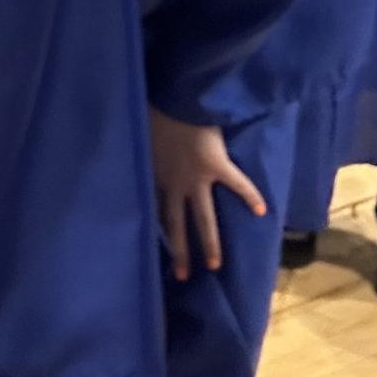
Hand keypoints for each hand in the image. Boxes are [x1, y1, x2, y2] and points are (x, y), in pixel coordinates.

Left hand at [147, 106, 266, 281]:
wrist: (176, 100)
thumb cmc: (153, 111)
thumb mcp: (139, 131)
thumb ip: (135, 141)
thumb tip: (116, 133)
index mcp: (155, 176)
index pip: (153, 210)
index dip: (154, 230)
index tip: (153, 252)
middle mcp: (174, 184)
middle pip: (176, 225)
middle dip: (180, 251)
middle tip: (183, 276)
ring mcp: (197, 178)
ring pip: (204, 218)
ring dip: (210, 242)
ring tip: (215, 265)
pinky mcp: (217, 166)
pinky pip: (237, 184)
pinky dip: (250, 196)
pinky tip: (261, 211)